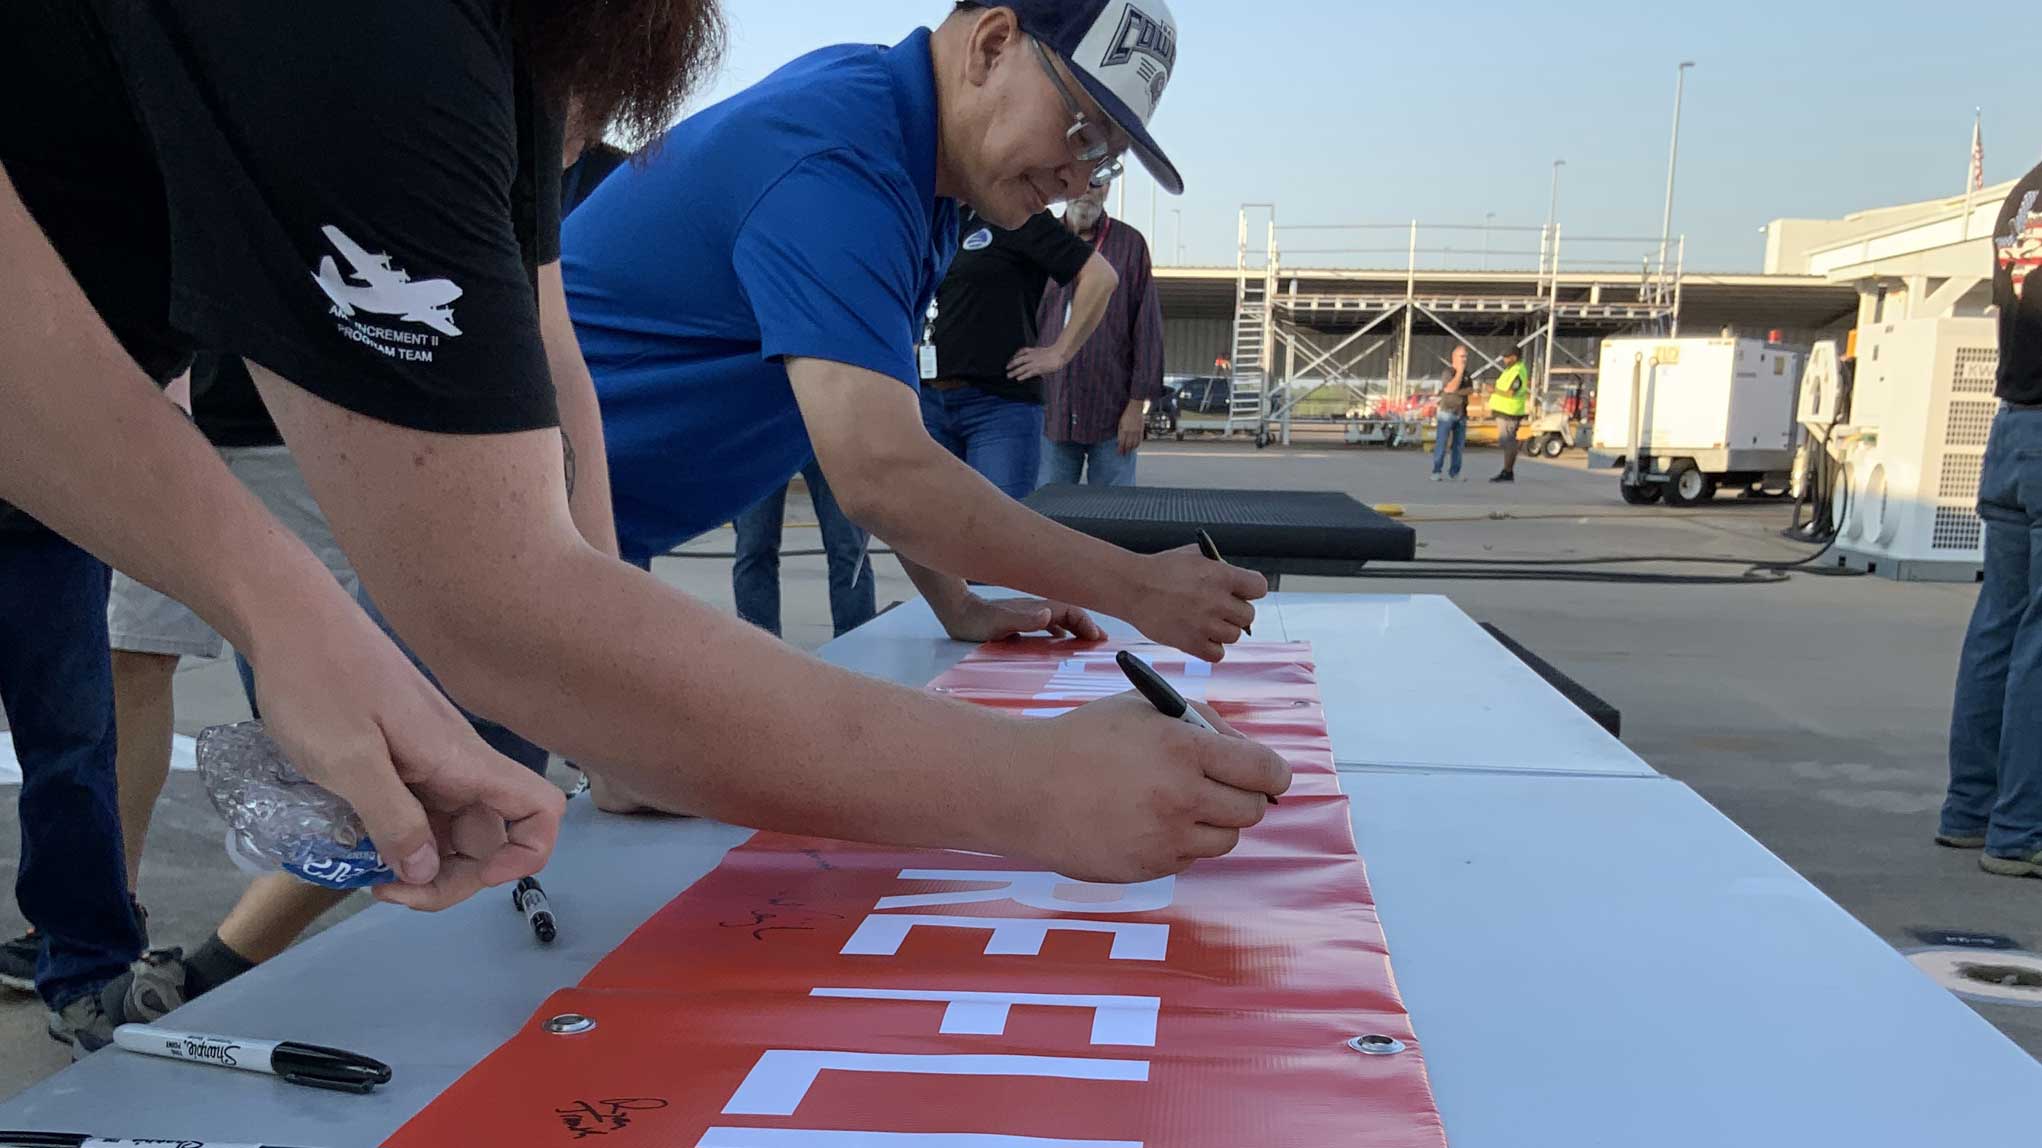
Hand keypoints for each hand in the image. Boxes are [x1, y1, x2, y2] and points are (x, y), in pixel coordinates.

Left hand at [247, 598, 564, 910]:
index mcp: (460, 760)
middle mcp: (457, 764)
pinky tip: (356, 844)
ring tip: (366, 873)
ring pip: (451, 828)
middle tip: (388, 888)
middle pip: (491, 836)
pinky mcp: (401, 759)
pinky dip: (398, 838)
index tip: (472, 877)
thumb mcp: (349, 760)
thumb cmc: (318, 682)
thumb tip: (429, 874)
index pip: (539, 811)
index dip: (524, 855)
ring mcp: (430, 761)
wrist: (288, 620)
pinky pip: (419, 811)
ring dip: (422, 863)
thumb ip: (393, 820)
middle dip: (452, 877)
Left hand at [934, 592, 1107, 643]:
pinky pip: (1047, 625)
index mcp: (1035, 608)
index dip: (1086, 623)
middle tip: (1101, 641)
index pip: (1070, 611)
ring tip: (1088, 642)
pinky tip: (1061, 642)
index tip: (1097, 638)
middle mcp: (1035, 609)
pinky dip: (1060, 632)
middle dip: (1087, 625)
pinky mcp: (1020, 621)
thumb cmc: (974, 619)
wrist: (956, 613)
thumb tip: (1049, 615)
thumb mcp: (998, 622)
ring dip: (1075, 629)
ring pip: (1060, 619)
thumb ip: (1023, 619)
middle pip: (1069, 614)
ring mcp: (1028, 614)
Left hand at [1007, 344, 1068, 380]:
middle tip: (1006, 369)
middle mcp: (1032, 356)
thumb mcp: (1041, 350)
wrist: (1059, 354)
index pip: (1021, 352)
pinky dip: (1023, 376)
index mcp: (1033, 351)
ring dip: (1014, 372)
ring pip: (1022, 368)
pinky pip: (1028, 373)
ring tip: (1009, 376)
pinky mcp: (1038, 369)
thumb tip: (1030, 356)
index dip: (1015, 356)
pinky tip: (1018, 379)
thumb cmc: (1052, 353)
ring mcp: (1034, 363)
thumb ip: (1035, 353)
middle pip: (1018, 360)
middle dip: (1011, 365)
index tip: (1011, 360)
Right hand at [1010, 693, 1291, 881]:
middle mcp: (1180, 797)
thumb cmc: (1085, 739)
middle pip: (1252, 809)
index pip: (1264, 770)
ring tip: (1179, 803)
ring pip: (1225, 839)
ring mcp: (1164, 839)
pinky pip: (1188, 858)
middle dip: (1246, 796)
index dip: (1274, 772)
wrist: (1024, 786)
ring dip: (1214, 822)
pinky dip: (1180, 842)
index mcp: (1183, 748)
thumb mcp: (1144, 709)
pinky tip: (1146, 821)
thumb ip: (1203, 724)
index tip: (1270, 774)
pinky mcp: (1148, 868)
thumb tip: (1250, 755)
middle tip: (1227, 788)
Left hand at [1117, 404, 1144, 454]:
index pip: (1121, 442)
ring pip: (1134, 444)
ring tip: (1129, 451)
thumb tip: (1119, 441)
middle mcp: (1130, 432)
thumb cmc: (1126, 415)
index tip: (1119, 453)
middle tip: (1123, 454)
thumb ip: (1120, 432)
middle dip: (1125, 450)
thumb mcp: (1120, 423)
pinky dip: (1137, 445)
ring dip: (1131, 449)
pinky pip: (1139, 440)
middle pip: (1128, 445)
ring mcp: (1136, 431)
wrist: (1135, 409)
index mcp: (1123, 430)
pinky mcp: (1141, 430)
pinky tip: (1135, 446)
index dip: (1120, 449)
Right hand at [1119, 546, 1265, 661]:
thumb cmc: (1158, 570)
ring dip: (1222, 631)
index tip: (1241, 593)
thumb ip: (1219, 566)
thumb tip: (1236, 578)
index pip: (1259, 588)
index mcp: (1222, 576)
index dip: (1250, 591)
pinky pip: (1218, 654)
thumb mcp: (1194, 555)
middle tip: (1218, 609)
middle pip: (1248, 616)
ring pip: (1234, 636)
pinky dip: (1211, 648)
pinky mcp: (1192, 643)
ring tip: (1204, 622)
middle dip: (1235, 612)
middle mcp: (1217, 601)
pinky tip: (1200, 637)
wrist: (1132, 587)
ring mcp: (1205, 624)